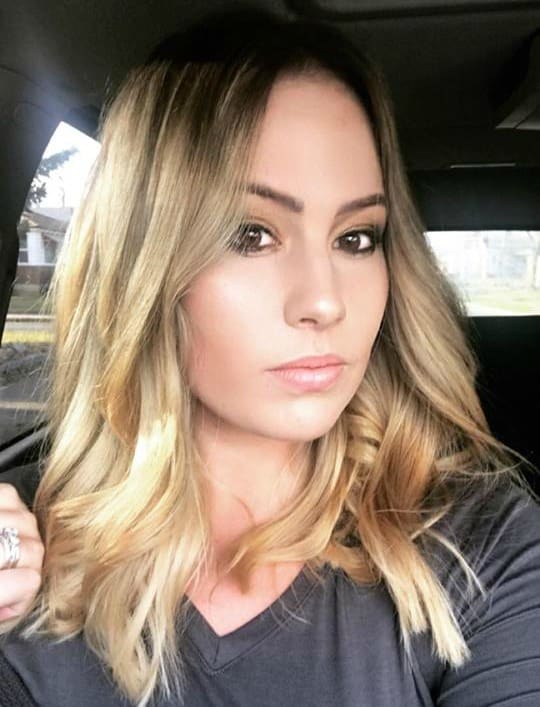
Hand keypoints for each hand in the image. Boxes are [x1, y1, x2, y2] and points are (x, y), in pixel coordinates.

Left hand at [0, 483, 43, 620]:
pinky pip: (10, 494)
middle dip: (26, 569)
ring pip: (26, 521)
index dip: (22, 599)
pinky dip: (11, 508)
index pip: (28, 581)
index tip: (7, 608)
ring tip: (2, 554)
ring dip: (21, 539)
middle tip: (8, 582)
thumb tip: (13, 605)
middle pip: (33, 550)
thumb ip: (1, 609)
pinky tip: (2, 525)